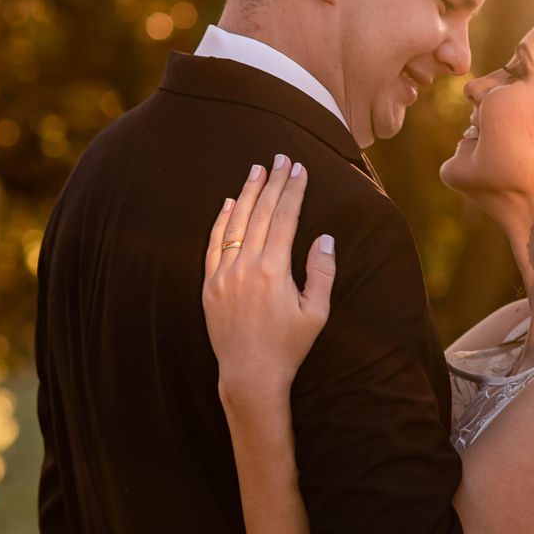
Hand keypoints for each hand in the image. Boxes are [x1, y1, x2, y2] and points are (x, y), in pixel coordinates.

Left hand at [203, 155, 335, 407]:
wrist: (250, 376)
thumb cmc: (289, 347)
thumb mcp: (316, 313)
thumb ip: (321, 272)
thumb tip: (325, 237)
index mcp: (274, 271)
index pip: (285, 218)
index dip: (294, 191)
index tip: (300, 169)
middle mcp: (245, 267)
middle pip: (261, 213)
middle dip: (273, 182)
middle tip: (281, 157)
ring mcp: (223, 275)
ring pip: (235, 223)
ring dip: (247, 192)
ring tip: (257, 169)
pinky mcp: (209, 286)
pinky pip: (214, 244)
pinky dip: (221, 220)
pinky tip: (228, 202)